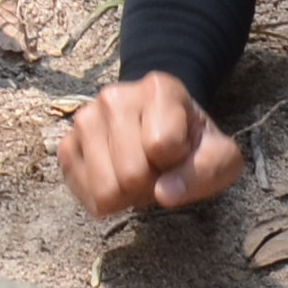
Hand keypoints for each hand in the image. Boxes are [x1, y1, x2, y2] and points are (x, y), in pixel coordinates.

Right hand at [55, 74, 248, 217]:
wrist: (162, 130)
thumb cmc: (192, 144)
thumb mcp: (220, 157)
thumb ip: (204, 173)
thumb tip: (165, 193)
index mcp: (159, 88)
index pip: (163, 146)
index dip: (179, 165)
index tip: (181, 154)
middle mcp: (116, 96)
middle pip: (131, 173)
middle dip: (151, 185)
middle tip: (159, 171)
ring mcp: (86, 119)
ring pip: (105, 188)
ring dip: (128, 195)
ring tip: (139, 172)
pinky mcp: (67, 144)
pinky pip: (84, 193)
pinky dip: (105, 199)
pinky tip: (118, 179)